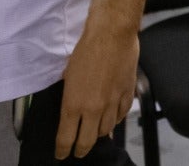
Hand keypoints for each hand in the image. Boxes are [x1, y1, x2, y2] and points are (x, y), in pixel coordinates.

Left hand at [55, 22, 137, 159]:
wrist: (111, 35)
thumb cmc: (85, 51)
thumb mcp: (68, 76)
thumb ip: (71, 97)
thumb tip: (74, 108)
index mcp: (73, 105)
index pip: (66, 139)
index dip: (62, 151)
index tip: (61, 155)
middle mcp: (92, 109)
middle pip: (86, 141)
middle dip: (80, 151)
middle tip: (77, 152)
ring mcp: (112, 103)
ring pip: (105, 130)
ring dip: (98, 134)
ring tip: (94, 134)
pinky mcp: (127, 95)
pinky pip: (121, 116)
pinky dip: (115, 120)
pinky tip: (112, 119)